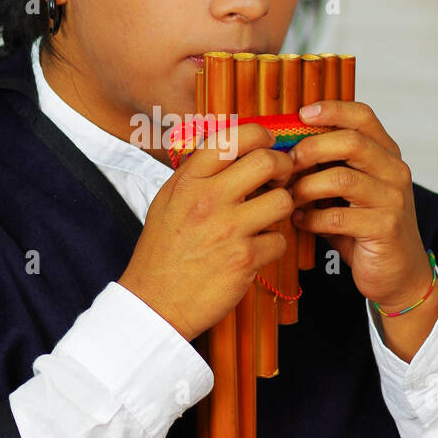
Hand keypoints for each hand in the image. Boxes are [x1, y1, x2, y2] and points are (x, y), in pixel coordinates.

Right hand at [118, 123, 294, 342]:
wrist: (153, 302)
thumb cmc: (161, 252)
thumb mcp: (168, 201)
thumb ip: (198, 175)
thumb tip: (233, 151)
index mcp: (188, 180)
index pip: (233, 137)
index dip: (261, 136)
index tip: (268, 145)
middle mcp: (209, 199)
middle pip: (268, 161)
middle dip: (284, 167)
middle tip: (280, 179)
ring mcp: (229, 229)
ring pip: (282, 200)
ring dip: (281, 208)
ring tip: (268, 217)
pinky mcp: (245, 259)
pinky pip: (280, 240)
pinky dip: (273, 246)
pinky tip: (256, 250)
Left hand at [288, 99, 434, 312]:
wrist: (397, 273)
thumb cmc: (363, 226)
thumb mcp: (347, 190)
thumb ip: (326, 167)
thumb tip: (280, 148)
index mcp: (386, 154)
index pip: (363, 116)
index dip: (332, 109)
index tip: (301, 113)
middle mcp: (394, 171)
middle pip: (351, 141)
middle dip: (310, 148)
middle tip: (286, 163)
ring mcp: (393, 199)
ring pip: (341, 178)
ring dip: (306, 187)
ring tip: (290, 196)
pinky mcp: (385, 228)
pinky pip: (337, 217)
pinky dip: (311, 218)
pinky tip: (301, 221)